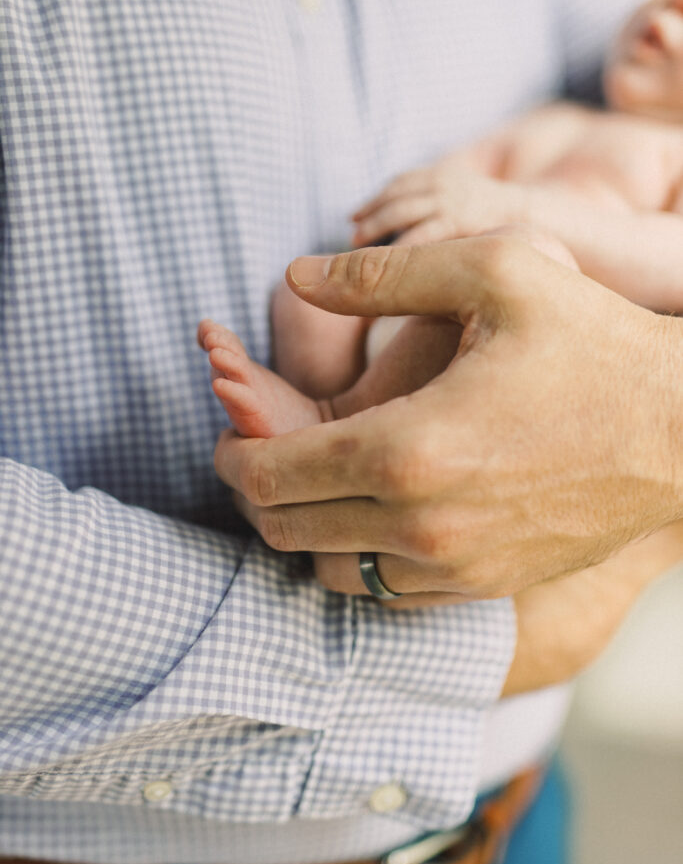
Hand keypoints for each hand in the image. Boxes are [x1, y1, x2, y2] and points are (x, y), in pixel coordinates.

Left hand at [214, 231, 682, 599]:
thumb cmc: (594, 344)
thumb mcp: (494, 273)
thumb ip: (380, 275)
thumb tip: (296, 272)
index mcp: (407, 447)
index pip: (269, 473)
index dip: (233, 452)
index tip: (231, 426)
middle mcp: (420, 524)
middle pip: (286, 529)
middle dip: (253, 491)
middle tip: (256, 453)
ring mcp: (454, 567)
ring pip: (329, 569)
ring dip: (304, 528)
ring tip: (311, 482)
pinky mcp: (483, 587)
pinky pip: (386, 591)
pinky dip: (357, 555)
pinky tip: (371, 511)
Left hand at [351, 160, 522, 247]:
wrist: (539, 215)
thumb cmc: (499, 217)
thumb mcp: (467, 200)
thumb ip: (440, 206)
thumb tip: (412, 229)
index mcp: (445, 175)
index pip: (401, 183)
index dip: (375, 199)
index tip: (354, 214)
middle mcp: (445, 183)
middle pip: (396, 196)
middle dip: (370, 213)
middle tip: (352, 235)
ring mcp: (452, 201)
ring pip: (402, 211)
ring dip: (375, 225)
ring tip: (358, 244)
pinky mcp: (460, 221)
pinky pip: (422, 233)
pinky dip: (400, 244)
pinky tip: (386, 259)